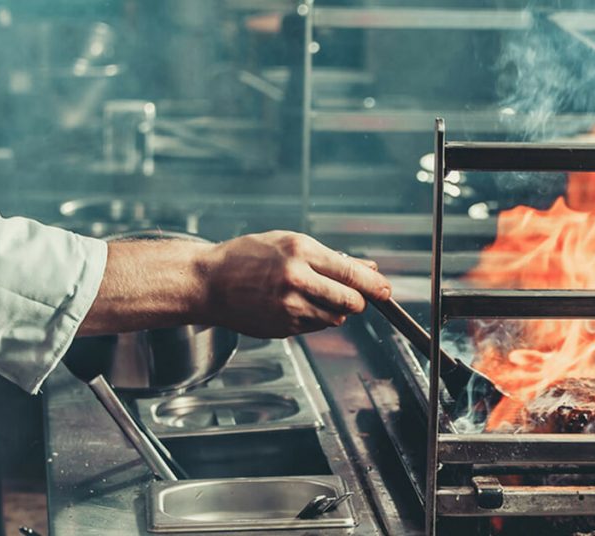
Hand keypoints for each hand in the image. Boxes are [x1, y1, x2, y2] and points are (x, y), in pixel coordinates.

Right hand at [196, 231, 390, 337]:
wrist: (208, 283)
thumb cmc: (246, 257)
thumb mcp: (289, 243)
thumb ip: (331, 258)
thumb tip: (367, 269)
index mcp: (299, 252)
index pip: (351, 274)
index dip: (374, 285)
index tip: (385, 290)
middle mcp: (296, 280)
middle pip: (350, 302)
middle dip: (357, 300)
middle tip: (353, 295)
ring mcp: (288, 308)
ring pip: (335, 318)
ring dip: (334, 309)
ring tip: (313, 295)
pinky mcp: (283, 328)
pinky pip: (314, 327)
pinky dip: (314, 318)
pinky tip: (295, 304)